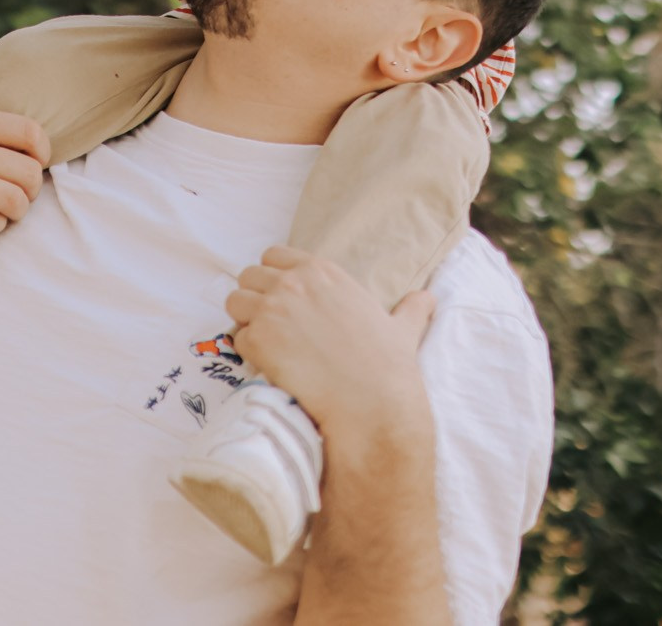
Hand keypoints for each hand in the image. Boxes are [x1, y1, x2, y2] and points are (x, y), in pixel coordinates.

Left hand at [224, 246, 435, 438]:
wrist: (372, 406)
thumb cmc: (388, 368)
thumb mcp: (402, 329)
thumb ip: (410, 309)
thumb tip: (426, 298)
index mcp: (323, 272)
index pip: (272, 256)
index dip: (273, 278)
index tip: (281, 299)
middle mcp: (293, 283)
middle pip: (248, 276)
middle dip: (255, 299)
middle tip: (271, 327)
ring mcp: (272, 309)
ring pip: (234, 302)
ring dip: (245, 321)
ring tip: (265, 345)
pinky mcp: (258, 338)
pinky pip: (238, 338)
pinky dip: (249, 352)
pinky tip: (270, 366)